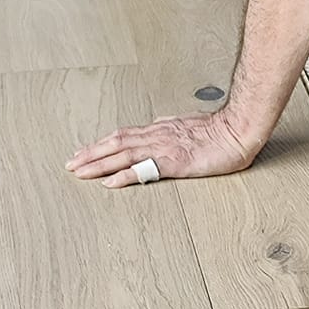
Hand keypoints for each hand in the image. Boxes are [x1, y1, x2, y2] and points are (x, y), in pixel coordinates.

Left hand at [66, 110, 258, 185]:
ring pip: (123, 155)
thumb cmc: (219, 131)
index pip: (123, 136)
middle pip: (116, 143)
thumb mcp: (188, 125)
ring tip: (80, 172)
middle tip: (71, 163)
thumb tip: (158, 125)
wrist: (238, 130)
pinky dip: (123, 176)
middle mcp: (157, 136)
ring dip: (99, 164)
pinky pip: (143, 170)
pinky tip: (109, 183)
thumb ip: (171, 127)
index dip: (101, 144)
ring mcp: (163, 148)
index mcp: (160, 130)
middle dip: (91, 154)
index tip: (84, 151)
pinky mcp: (174, 162)